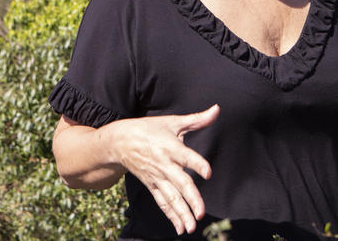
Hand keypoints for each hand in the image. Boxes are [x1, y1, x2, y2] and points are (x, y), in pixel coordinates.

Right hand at [111, 104, 218, 234]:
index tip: (208, 173)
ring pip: (170, 197)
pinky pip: (162, 202)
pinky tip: (180, 227)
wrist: (120, 141)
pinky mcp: (151, 185)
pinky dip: (171, 215)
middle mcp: (164, 164)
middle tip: (201, 213)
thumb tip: (217, 109)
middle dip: (191, 198)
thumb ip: (197, 119)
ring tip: (192, 227)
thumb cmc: (149, 129)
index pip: (186, 157)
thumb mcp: (172, 122)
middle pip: (179, 183)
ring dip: (181, 213)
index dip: (197, 164)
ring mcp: (156, 177)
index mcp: (170, 147)